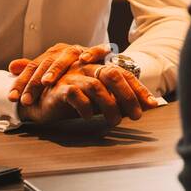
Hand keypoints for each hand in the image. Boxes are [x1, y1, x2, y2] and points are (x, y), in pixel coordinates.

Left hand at [8, 42, 111, 107]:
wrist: (101, 65)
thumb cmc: (74, 72)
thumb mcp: (53, 72)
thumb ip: (33, 70)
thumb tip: (11, 67)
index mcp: (51, 55)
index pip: (32, 68)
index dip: (21, 82)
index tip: (13, 98)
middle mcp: (64, 51)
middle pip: (46, 64)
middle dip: (35, 82)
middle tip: (27, 99)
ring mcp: (81, 50)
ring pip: (66, 58)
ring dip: (57, 69)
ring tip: (47, 82)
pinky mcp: (100, 52)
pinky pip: (97, 50)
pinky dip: (92, 53)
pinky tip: (84, 60)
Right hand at [16, 63, 156, 125]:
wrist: (39, 101)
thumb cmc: (72, 99)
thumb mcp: (98, 100)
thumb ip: (118, 100)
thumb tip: (146, 107)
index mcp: (99, 68)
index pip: (124, 74)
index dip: (139, 88)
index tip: (152, 104)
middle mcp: (88, 68)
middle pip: (113, 75)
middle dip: (128, 96)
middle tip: (135, 116)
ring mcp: (73, 76)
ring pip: (97, 86)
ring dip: (110, 106)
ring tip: (115, 122)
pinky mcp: (60, 88)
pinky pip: (76, 95)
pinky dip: (86, 108)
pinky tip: (90, 117)